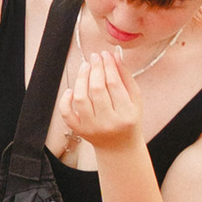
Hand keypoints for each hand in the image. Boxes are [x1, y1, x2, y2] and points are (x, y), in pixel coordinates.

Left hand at [52, 38, 142, 154]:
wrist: (120, 147)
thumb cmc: (128, 119)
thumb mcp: (135, 100)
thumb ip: (126, 77)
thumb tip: (115, 55)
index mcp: (127, 115)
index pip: (114, 84)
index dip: (108, 66)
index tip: (105, 54)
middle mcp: (108, 122)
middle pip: (97, 89)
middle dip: (95, 69)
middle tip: (94, 57)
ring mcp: (92, 128)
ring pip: (81, 98)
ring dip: (81, 78)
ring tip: (85, 66)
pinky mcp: (79, 131)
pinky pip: (67, 113)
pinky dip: (66, 99)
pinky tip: (71, 89)